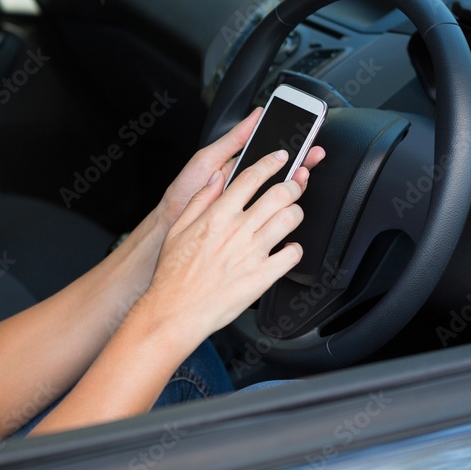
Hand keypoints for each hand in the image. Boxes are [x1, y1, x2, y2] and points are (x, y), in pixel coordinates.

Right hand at [141, 148, 313, 341]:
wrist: (176, 311)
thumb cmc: (174, 276)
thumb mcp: (178, 229)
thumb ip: (200, 200)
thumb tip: (216, 178)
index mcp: (218, 216)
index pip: (251, 177)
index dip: (271, 163)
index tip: (280, 159)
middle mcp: (238, 231)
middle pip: (279, 194)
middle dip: (293, 184)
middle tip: (295, 184)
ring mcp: (253, 253)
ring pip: (290, 219)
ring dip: (296, 212)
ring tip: (293, 214)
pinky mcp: (263, 276)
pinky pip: (293, 254)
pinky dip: (295, 248)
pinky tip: (288, 248)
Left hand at [156, 108, 324, 231]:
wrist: (170, 225)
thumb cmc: (184, 191)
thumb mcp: (208, 158)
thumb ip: (233, 139)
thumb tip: (255, 115)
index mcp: (240, 167)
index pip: (270, 154)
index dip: (290, 146)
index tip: (305, 136)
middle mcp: (248, 186)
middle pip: (282, 173)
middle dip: (301, 162)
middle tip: (313, 154)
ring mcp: (250, 205)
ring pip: (281, 193)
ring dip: (296, 183)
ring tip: (304, 173)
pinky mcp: (250, 224)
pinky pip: (272, 216)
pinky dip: (286, 209)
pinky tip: (292, 202)